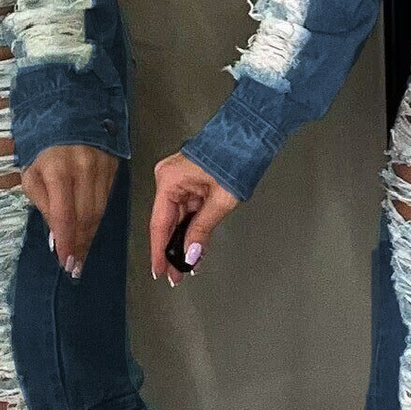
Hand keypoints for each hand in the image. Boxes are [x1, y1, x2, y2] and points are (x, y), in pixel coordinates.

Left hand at [22, 145, 118, 278]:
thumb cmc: (43, 148)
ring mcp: (102, 169)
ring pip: (100, 211)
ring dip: (90, 234)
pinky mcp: (114, 168)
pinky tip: (91, 228)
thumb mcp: (31, 174)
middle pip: (86, 217)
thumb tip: (57, 235)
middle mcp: (83, 171)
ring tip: (83, 252)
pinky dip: (98, 217)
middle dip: (80, 243)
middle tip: (75, 265)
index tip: (66, 262)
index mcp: (58, 171)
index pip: (65, 216)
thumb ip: (43, 204)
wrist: (69, 114)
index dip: (67, 242)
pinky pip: (107, 199)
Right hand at [150, 152, 239, 285]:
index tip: (160, 271)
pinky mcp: (189, 180)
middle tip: (176, 274)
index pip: (159, 224)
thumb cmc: (236, 158)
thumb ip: (202, 229)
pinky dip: (192, 226)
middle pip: (167, 222)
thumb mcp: (220, 201)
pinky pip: (187, 208)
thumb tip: (191, 253)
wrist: (251, 135)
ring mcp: (178, 179)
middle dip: (173, 250)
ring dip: (184, 240)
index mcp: (169, 180)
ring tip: (188, 264)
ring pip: (178, 217)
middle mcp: (168, 178)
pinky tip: (195, 244)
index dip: (159, 251)